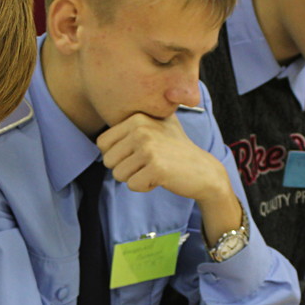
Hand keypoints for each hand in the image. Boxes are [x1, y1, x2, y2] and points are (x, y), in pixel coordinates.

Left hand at [97, 113, 224, 199]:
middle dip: (124, 168)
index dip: (116, 154)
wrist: (203, 170)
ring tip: (155, 168)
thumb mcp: (155, 126)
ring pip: (118, 174)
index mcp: (137, 118)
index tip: (136, 153)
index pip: (102, 142)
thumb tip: (100, 133)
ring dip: (135, 177)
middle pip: (108, 160)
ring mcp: (149, 148)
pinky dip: (144, 186)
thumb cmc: (175, 150)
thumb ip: (130, 124)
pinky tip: (160, 177)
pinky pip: (132, 185)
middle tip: (147, 163)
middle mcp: (142, 130)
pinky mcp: (156, 168)